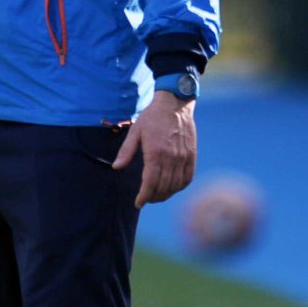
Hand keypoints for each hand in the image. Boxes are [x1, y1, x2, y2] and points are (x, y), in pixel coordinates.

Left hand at [113, 90, 196, 206]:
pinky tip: (172, 187)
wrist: (175, 103)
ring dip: (166, 194)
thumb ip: (126, 151)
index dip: (144, 196)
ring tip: (157, 195)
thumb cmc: (152, 117)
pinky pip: (188, 177)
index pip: (150, 183)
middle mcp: (171, 157)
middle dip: (153, 197)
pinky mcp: (191, 155)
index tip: (138, 203)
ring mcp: (183, 157)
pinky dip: (180, 186)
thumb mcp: (135, 131)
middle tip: (146, 199)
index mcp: (155, 153)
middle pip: (163, 187)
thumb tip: (116, 167)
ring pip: (175, 185)